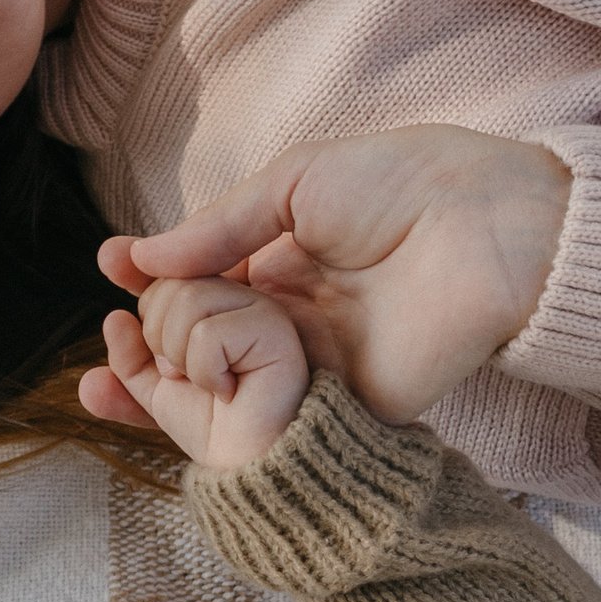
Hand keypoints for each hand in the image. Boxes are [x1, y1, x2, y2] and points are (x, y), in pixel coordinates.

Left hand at [78, 277, 309, 469]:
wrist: (250, 467)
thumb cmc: (213, 425)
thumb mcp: (154, 390)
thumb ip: (127, 356)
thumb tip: (114, 319)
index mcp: (214, 298)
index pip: (160, 277)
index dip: (146, 316)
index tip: (166, 366)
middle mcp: (239, 293)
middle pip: (169, 283)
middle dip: (160, 341)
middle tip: (189, 377)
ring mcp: (259, 306)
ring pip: (186, 298)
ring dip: (181, 358)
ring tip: (211, 383)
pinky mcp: (273, 328)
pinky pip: (208, 332)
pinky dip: (205, 372)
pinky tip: (230, 390)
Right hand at [99, 126, 567, 422]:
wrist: (490, 223)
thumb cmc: (408, 184)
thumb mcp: (295, 184)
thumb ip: (220, 227)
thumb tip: (142, 256)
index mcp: (286, 263)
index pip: (202, 285)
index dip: (152, 283)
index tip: (110, 269)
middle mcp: (293, 320)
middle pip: (203, 344)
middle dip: (148, 341)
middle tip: (110, 334)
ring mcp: (314, 365)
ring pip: (225, 387)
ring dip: (169, 380)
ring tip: (124, 361)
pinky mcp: (343, 405)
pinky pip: (272, 417)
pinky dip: (222, 409)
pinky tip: (178, 387)